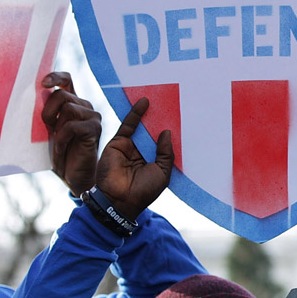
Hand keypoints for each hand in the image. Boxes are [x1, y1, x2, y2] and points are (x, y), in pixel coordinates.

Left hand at [41, 72, 100, 194]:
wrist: (73, 177)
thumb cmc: (58, 153)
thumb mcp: (47, 130)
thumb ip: (45, 113)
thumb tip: (28, 98)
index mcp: (72, 103)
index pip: (66, 79)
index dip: (55, 76)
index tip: (43, 83)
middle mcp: (84, 106)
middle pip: (61, 94)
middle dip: (48, 111)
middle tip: (47, 129)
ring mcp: (92, 116)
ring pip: (67, 108)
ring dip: (56, 127)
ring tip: (57, 142)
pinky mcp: (94, 128)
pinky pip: (72, 126)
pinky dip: (62, 138)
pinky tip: (61, 148)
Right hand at [95, 97, 173, 219]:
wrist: (119, 200)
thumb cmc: (144, 191)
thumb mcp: (162, 173)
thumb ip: (166, 153)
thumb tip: (167, 132)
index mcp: (153, 161)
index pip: (161, 142)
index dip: (168, 131)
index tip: (178, 116)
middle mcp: (141, 152)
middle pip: (151, 131)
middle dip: (160, 119)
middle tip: (169, 102)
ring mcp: (129, 147)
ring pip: (141, 126)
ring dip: (149, 113)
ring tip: (159, 97)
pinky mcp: (118, 142)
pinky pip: (128, 125)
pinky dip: (136, 113)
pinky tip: (144, 103)